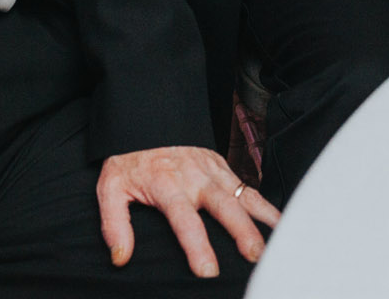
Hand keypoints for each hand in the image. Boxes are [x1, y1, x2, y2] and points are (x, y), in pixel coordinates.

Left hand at [97, 146, 278, 278]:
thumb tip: (121, 257)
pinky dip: (265, 204)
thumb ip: (114, 223)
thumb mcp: (110, 187)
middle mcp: (194, 176)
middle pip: (223, 206)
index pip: (184, 219)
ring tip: (278, 240)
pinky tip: (278, 222)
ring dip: (261, 218)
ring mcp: (212, 169)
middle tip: (254, 256)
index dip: (197, 246)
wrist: (147, 117)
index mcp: (166, 183)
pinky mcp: (223, 166)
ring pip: (242, 194)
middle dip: (241, 232)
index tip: (207, 271)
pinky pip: (248, 187)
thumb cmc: (130, 158)